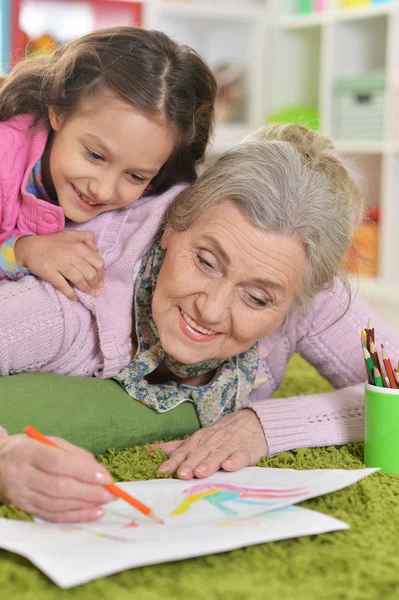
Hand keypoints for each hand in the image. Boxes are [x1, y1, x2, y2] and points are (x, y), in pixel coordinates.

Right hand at [0, 434, 115, 521]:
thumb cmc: (30, 449)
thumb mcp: (48, 442)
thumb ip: (74, 453)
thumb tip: (98, 470)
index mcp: (28, 452)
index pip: (58, 462)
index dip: (83, 471)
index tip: (105, 477)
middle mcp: (22, 475)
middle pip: (58, 487)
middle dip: (89, 492)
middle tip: (111, 493)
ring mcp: (22, 495)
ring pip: (56, 504)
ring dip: (85, 506)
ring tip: (105, 503)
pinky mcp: (26, 509)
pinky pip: (52, 516)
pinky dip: (75, 516)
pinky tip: (92, 513)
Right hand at [14, 231, 104, 299]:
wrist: (29, 247)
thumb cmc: (52, 243)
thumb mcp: (71, 235)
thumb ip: (86, 237)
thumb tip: (97, 249)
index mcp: (78, 247)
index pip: (98, 263)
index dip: (101, 274)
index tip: (100, 281)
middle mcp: (71, 255)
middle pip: (90, 273)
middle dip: (95, 284)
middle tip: (95, 290)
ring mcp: (60, 264)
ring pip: (79, 280)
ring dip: (86, 290)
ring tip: (89, 294)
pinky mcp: (49, 272)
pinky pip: (63, 285)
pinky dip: (70, 293)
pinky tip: (74, 297)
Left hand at [152, 409, 267, 479]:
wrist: (252, 422)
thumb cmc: (221, 435)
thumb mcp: (199, 438)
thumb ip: (177, 447)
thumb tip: (151, 451)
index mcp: (199, 440)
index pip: (184, 451)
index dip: (174, 461)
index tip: (163, 471)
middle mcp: (212, 442)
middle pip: (199, 454)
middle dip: (190, 463)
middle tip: (182, 475)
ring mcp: (230, 446)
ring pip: (217, 455)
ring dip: (209, 463)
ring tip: (201, 472)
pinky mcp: (246, 450)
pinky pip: (240, 455)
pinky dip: (235, 461)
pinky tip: (229, 466)